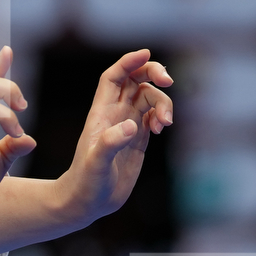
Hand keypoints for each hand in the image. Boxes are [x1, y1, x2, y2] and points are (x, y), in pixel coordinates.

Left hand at [53, 49, 173, 226]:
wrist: (87, 203)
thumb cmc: (86, 183)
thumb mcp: (96, 164)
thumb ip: (111, 143)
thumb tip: (132, 125)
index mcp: (100, 114)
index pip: (113, 77)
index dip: (128, 62)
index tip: (146, 53)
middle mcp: (113, 115)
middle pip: (135, 80)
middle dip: (153, 73)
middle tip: (169, 81)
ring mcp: (126, 126)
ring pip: (149, 98)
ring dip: (163, 103)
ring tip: (164, 124)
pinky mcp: (137, 139)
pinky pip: (153, 116)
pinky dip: (162, 115)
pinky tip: (161, 129)